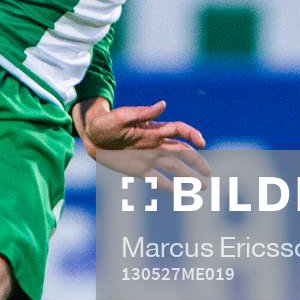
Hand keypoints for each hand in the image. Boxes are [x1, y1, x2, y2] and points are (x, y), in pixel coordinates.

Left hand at [73, 98, 208, 183]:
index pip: (178, 130)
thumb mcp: (122, 116)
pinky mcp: (138, 169)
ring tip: (201, 187)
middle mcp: (155, 143)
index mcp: (153, 128)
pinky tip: (180, 193)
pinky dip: (168, 186)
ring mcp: (148, 157)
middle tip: (208, 173)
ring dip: (187, 176)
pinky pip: (156, 179)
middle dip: (196, 161)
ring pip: (173, 167)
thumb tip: (164, 105)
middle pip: (181, 151)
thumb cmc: (106, 122)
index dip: (192, 135)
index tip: (202, 143)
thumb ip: (143, 112)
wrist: (91, 135)